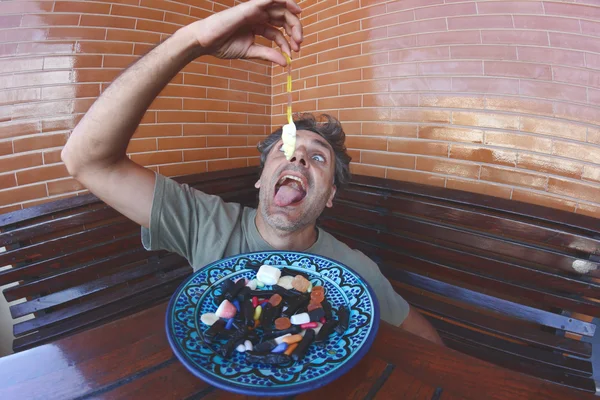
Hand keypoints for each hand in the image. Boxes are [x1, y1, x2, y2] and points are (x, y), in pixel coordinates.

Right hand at [185, 0, 302, 66]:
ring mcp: (255, 10)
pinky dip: (284, 1)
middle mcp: (258, 16)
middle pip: (283, 19)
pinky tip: (295, 9)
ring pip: (281, 9)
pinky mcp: (251, 6)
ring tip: (298, 36)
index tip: (293, 54)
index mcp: (257, 26)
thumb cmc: (223, 45)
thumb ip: (268, 55)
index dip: (288, 42)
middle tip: (299, 45)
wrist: (206, 41)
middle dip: (295, 31)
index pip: (279, 31)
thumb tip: (285, 63)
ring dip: (293, 20)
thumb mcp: (250, 51)